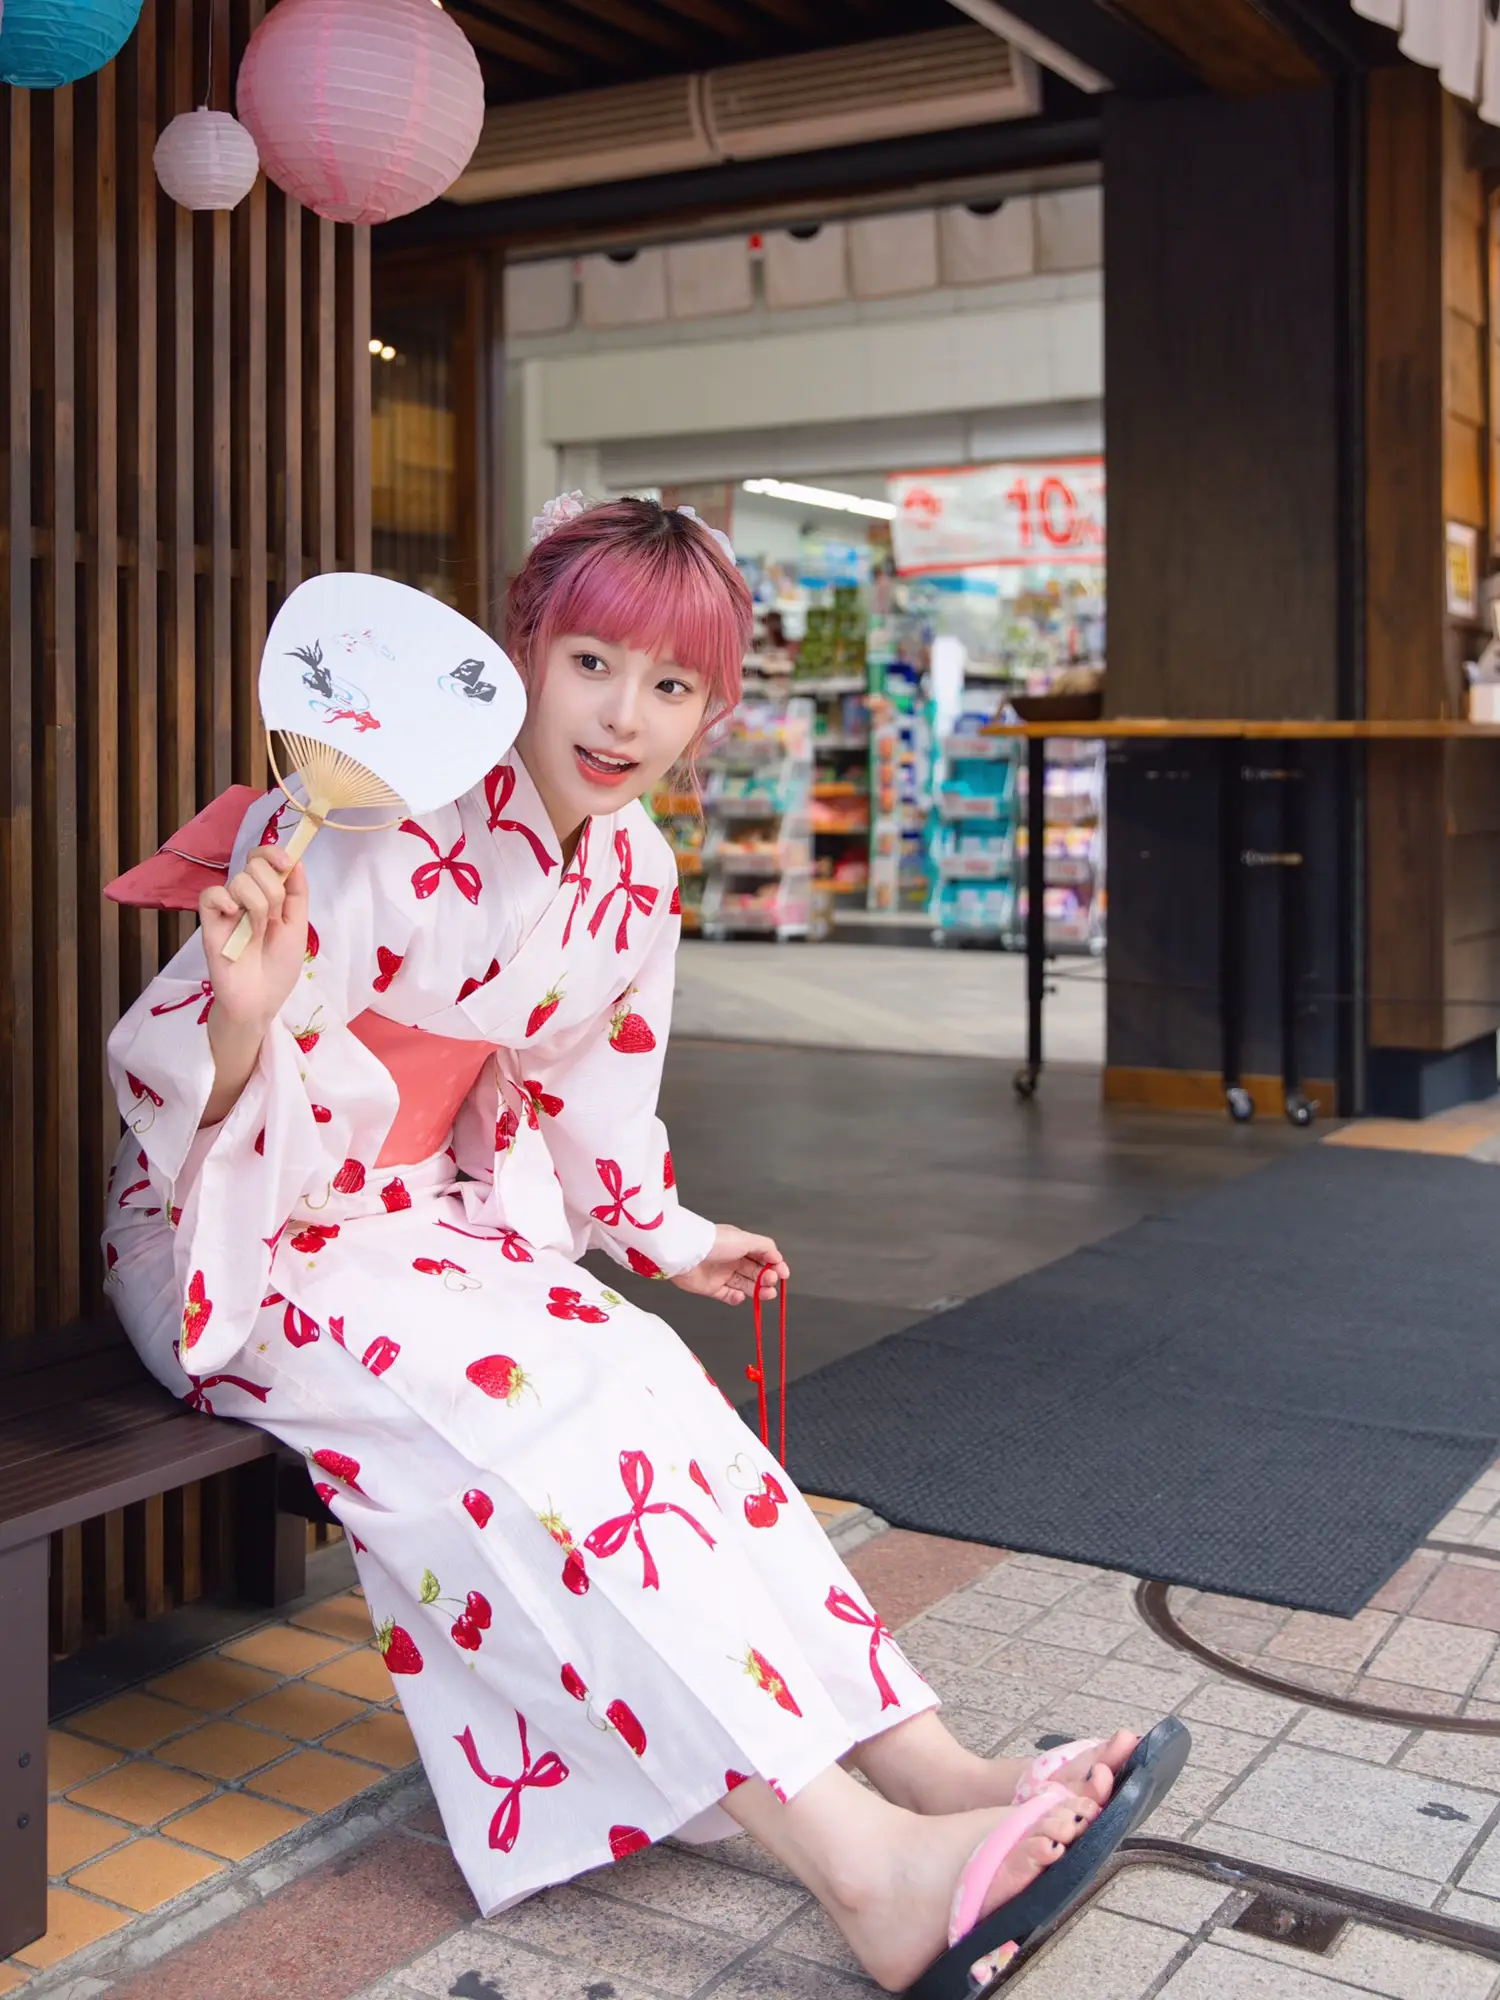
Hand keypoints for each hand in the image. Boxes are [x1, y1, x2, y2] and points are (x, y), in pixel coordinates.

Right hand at [198, 847, 308, 1031]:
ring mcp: (226, 908)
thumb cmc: (279, 965)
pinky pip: (210, 894)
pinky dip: (224, 900)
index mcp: (267, 894)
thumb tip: (296, 859)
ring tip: (257, 933)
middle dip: (272, 890)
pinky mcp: (209, 922)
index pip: (263, 857)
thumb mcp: (298, 926)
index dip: (273, 852)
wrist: (260, 999)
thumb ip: (297, 892)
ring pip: (240, 881)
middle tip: (274, 919)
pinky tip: (234, 915)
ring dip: (258, 907)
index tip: (286, 864)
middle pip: (254, 865)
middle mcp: (246, 896)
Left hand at [671, 1225, 788, 1306]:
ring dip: (758, 1291)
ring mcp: (722, 1274)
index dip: (775, 1265)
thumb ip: (765, 1247)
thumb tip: (778, 1258)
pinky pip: (728, 1296)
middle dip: (767, 1279)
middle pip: (756, 1273)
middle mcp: (732, 1260)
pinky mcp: (712, 1288)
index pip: (763, 1256)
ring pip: (745, 1285)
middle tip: (771, 1282)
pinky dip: (736, 1298)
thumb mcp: (745, 1239)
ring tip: (766, 1294)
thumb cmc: (714, 1242)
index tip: (783, 1274)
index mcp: (740, 1245)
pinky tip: (740, 1296)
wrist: (687, 1253)